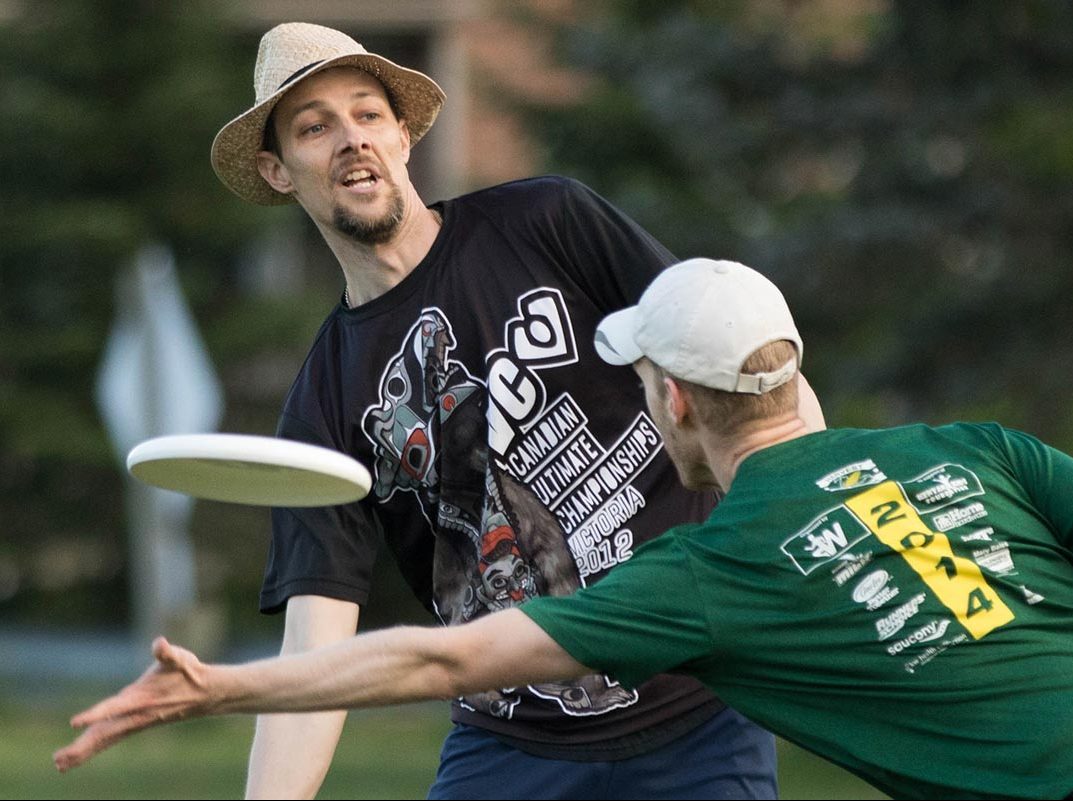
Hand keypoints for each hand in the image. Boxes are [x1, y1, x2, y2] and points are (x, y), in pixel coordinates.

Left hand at [53, 637, 211, 771]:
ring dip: (82, 751)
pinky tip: (75, 757)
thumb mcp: (179, 658)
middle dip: (82, 746)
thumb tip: (160, 643)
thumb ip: (167, 652)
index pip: (114, 708)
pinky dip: (92, 748)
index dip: (95, 714)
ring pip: (105, 740)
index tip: (75, 722)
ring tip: (59, 764)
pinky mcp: (133, 725)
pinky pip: (109, 739)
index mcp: (142, 698)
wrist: (204, 694)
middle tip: (58, 760)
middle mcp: (136, 715)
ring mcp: (134, 723)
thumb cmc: (188, 672)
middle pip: (105, 734)